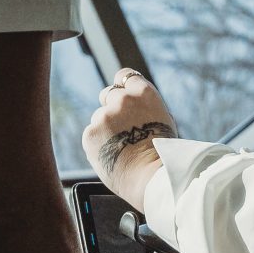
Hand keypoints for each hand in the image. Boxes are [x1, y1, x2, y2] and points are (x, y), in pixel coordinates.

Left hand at [84, 69, 176, 209]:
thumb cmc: (162, 153)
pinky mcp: (91, 133)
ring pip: (99, 117)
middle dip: (111, 107)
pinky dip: (98, 143)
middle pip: (108, 94)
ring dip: (105, 128)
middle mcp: (122, 99)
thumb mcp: (163, 120)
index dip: (122, 86)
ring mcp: (104, 116)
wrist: (150, 177)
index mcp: (144, 93)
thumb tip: (136, 104)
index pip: (125, 75)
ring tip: (120, 147)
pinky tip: (111, 154)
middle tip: (119, 127)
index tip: (121, 94)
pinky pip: (92, 134)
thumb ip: (146, 106)